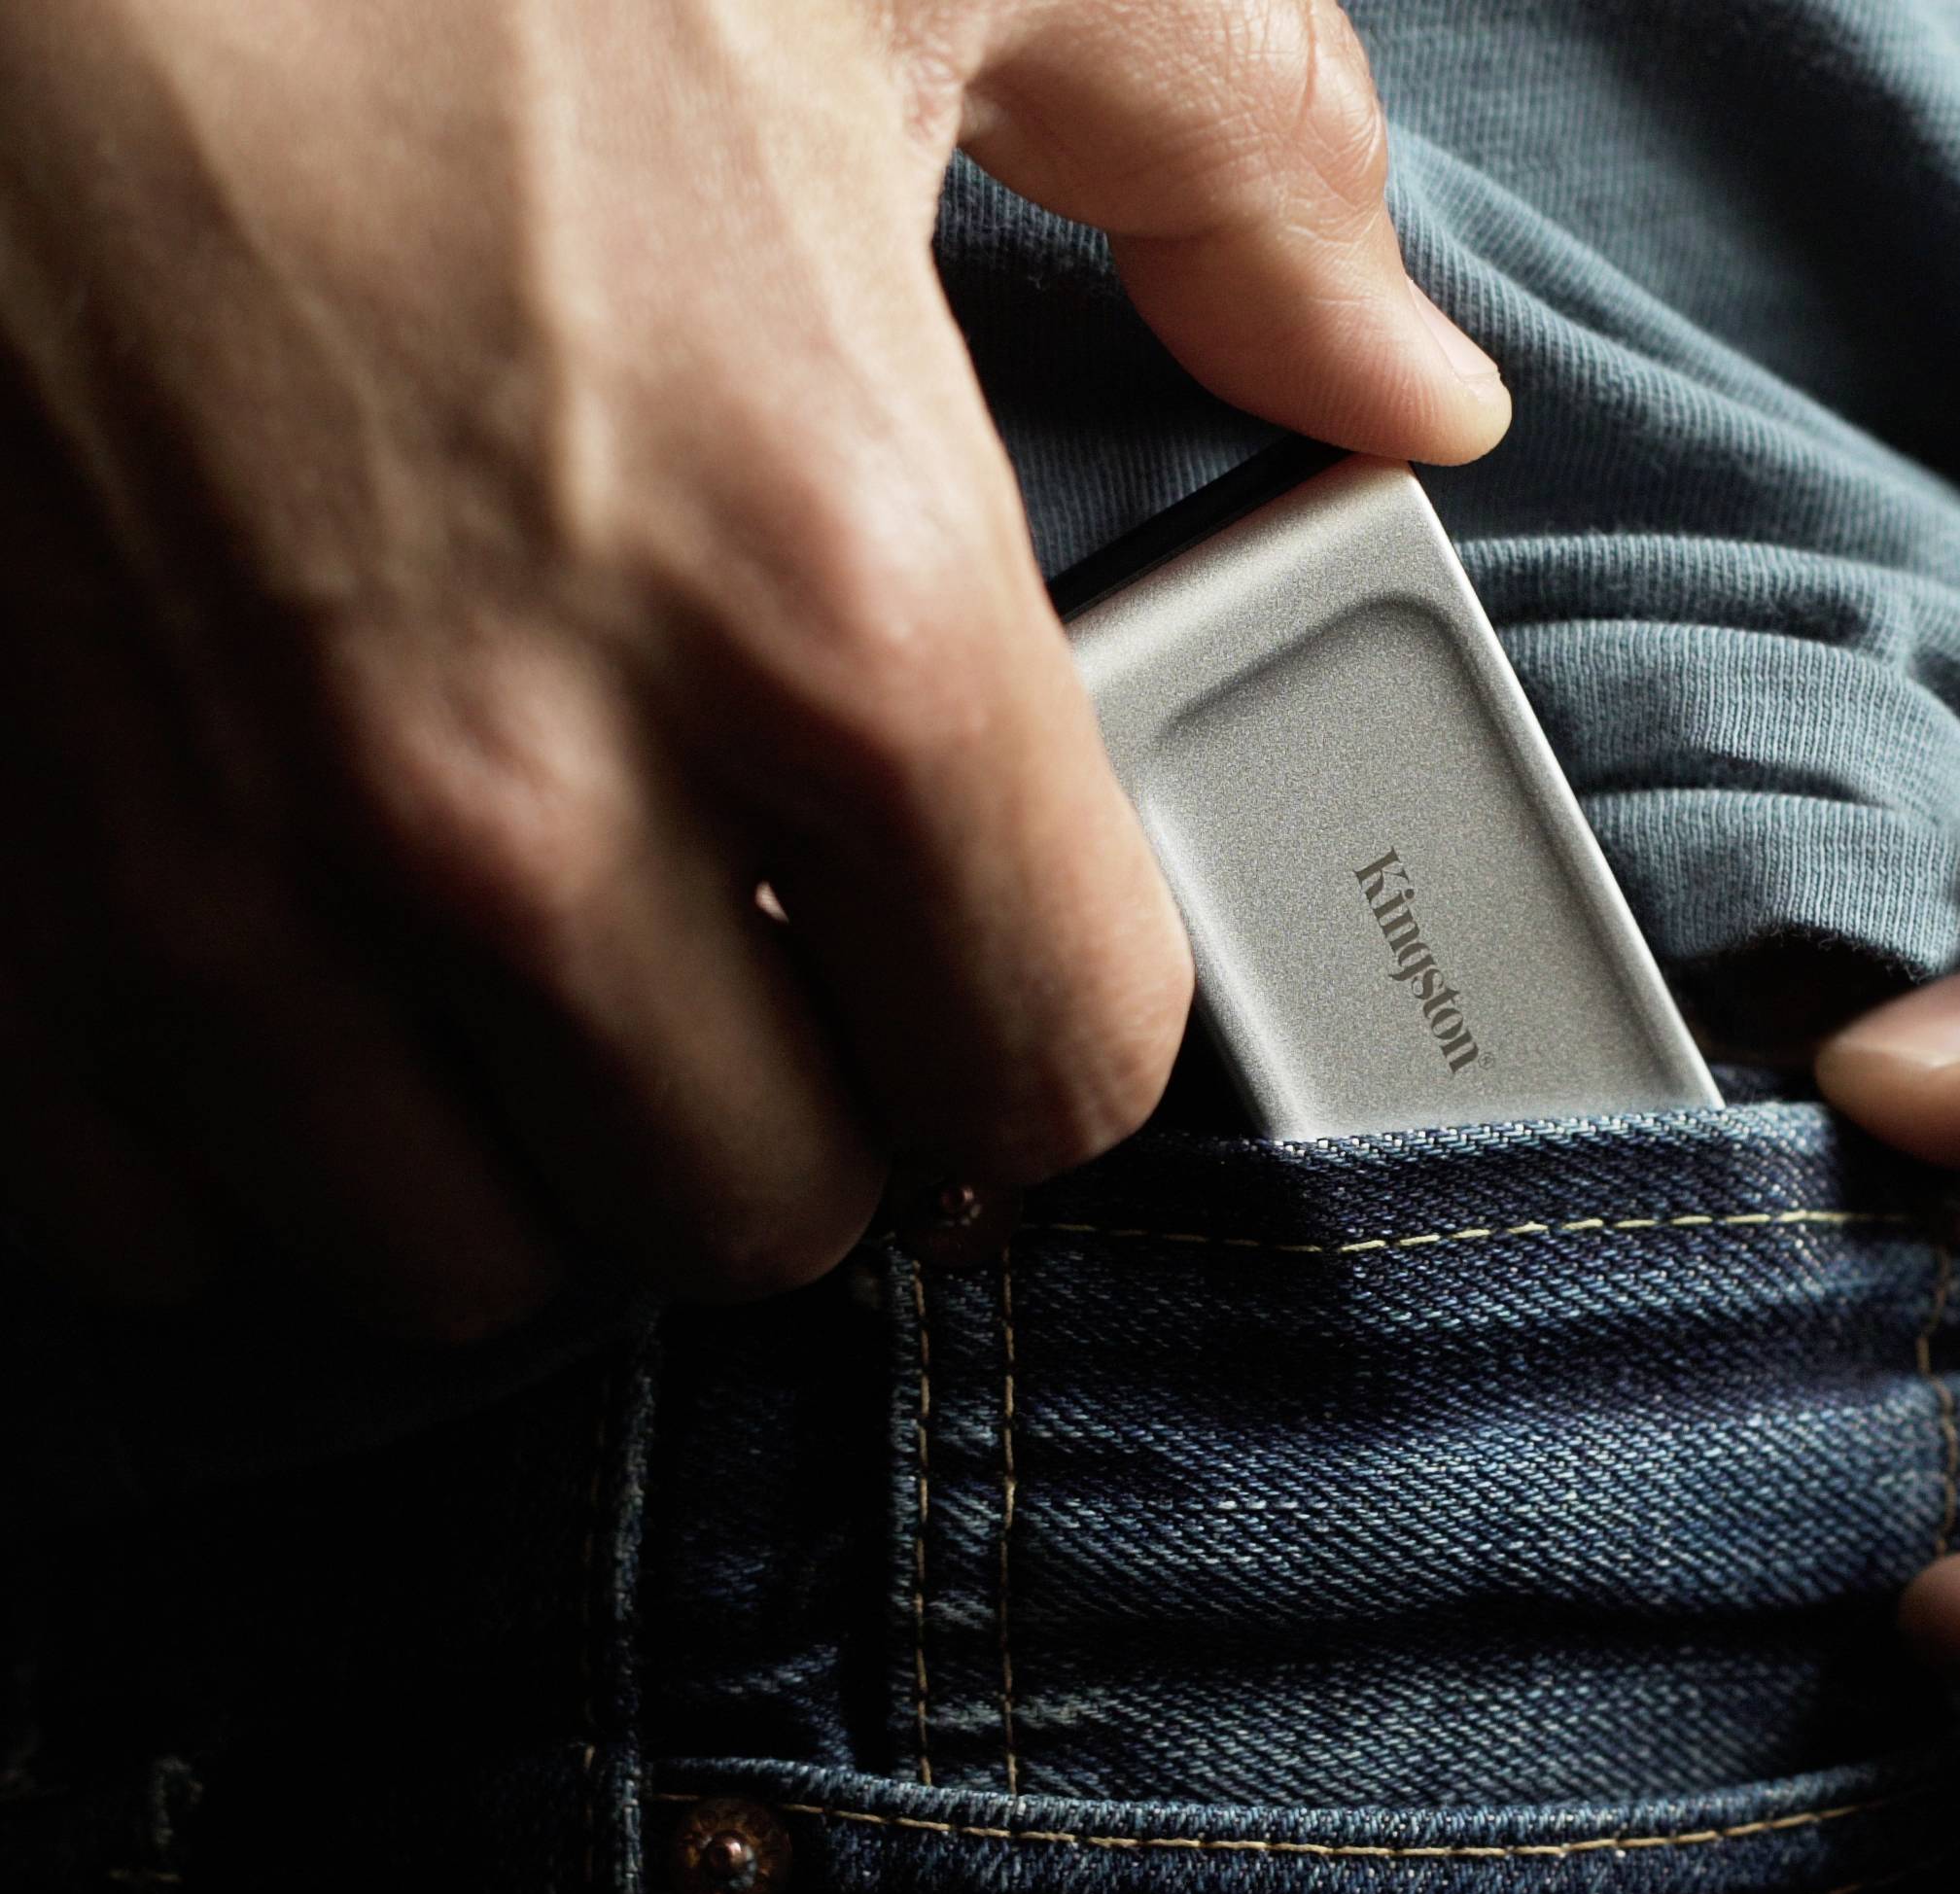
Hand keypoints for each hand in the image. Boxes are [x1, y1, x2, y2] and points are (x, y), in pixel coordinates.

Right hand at [0, 0, 1501, 1336]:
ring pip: (469, 1255)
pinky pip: (163, 1212)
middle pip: (763, 1206)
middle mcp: (531, 803)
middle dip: (806, 1102)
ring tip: (544, 950)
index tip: (1001, 956)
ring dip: (537, 1141)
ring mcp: (231, 876)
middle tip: (775, 940)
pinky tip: (309, 962)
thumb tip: (1417, 378)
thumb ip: (1239, 172)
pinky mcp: (10, 892)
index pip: (1051, 1072)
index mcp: (841, 606)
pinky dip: (254, 1137)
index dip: (1049, 1029)